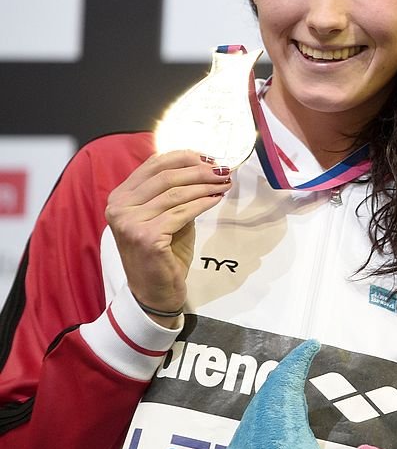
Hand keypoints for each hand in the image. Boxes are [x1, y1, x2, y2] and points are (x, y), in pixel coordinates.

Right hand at [105, 151, 232, 325]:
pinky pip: (182, 212)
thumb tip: (204, 168)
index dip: (183, 157)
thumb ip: (175, 193)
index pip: (152, 165)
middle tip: (222, 170)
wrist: (154, 292)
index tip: (208, 157)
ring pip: (176, 193)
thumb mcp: (165, 216)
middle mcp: (119, 207)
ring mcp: (129, 223)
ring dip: (205, 185)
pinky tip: (216, 198)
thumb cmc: (163, 253)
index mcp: (120, 197)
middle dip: (199, 170)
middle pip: (166, 176)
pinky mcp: (146, 237)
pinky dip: (203, 203)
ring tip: (224, 182)